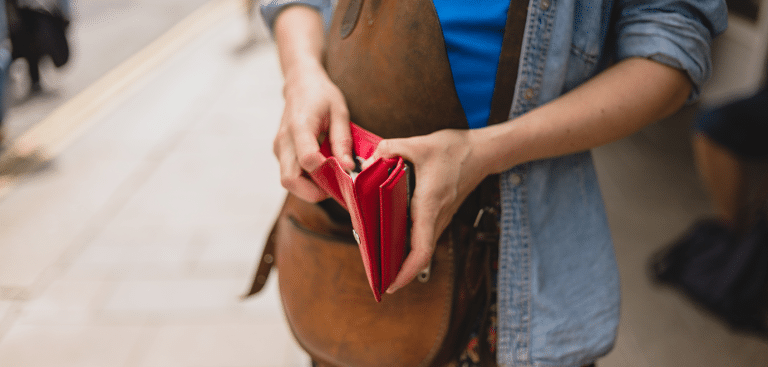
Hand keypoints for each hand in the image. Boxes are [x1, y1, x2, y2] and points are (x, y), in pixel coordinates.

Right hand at [273, 62, 355, 201]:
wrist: (300, 84)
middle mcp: (284, 141)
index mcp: (300, 126)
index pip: (307, 159)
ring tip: (332, 178)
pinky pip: (290, 175)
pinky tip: (323, 171)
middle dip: (314, 191)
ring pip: (288, 182)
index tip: (345, 171)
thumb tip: (349, 168)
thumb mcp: (339, 112)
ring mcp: (278, 149)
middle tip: (337, 186)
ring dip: (310, 188)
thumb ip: (343, 141)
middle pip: (290, 180)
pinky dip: (306, 181)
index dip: (327, 172)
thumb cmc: (321, 95)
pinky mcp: (280, 154)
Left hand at [366, 129, 489, 292]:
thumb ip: (389, 149)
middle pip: (419, 254)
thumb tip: (369, 162)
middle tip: (376, 278)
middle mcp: (437, 216)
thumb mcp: (418, 144)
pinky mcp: (440, 213)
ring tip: (379, 263)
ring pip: (422, 247)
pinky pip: (424, 235)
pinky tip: (391, 240)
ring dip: (403, 259)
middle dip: (399, 271)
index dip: (407, 272)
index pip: (421, 249)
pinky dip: (409, 244)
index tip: (391, 284)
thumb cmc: (455, 150)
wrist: (482, 152)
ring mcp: (441, 217)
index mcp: (429, 204)